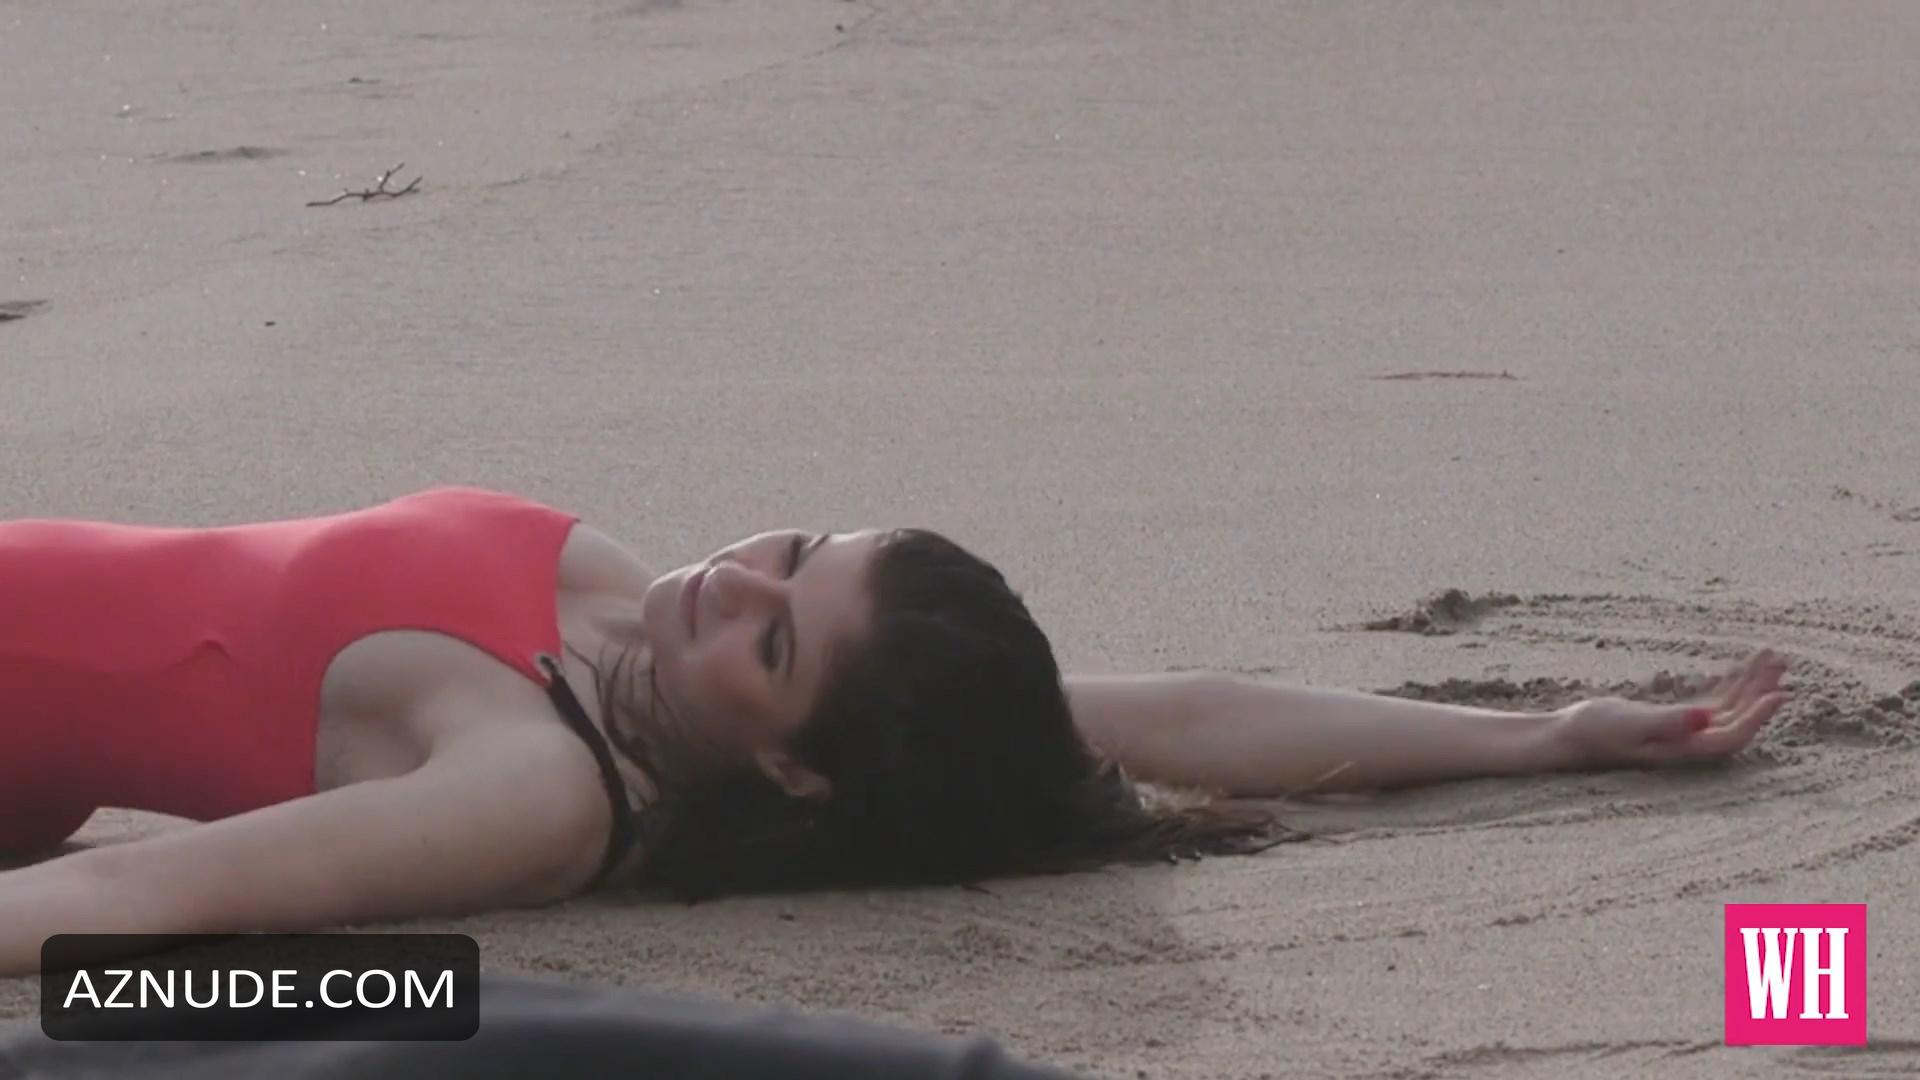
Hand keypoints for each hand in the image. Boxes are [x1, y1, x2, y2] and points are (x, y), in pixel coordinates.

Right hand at [1551, 649, 1790, 768]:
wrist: (1566, 736)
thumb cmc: (1592, 731)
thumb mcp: (1627, 723)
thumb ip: (1668, 722)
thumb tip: (1706, 719)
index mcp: (1683, 749)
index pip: (1733, 735)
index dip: (1759, 716)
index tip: (1780, 692)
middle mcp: (1690, 744)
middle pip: (1739, 718)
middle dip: (1762, 690)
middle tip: (1780, 660)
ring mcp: (1683, 733)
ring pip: (1729, 708)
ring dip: (1749, 683)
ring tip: (1769, 655)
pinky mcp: (1673, 722)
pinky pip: (1711, 703)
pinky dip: (1727, 684)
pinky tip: (1736, 667)